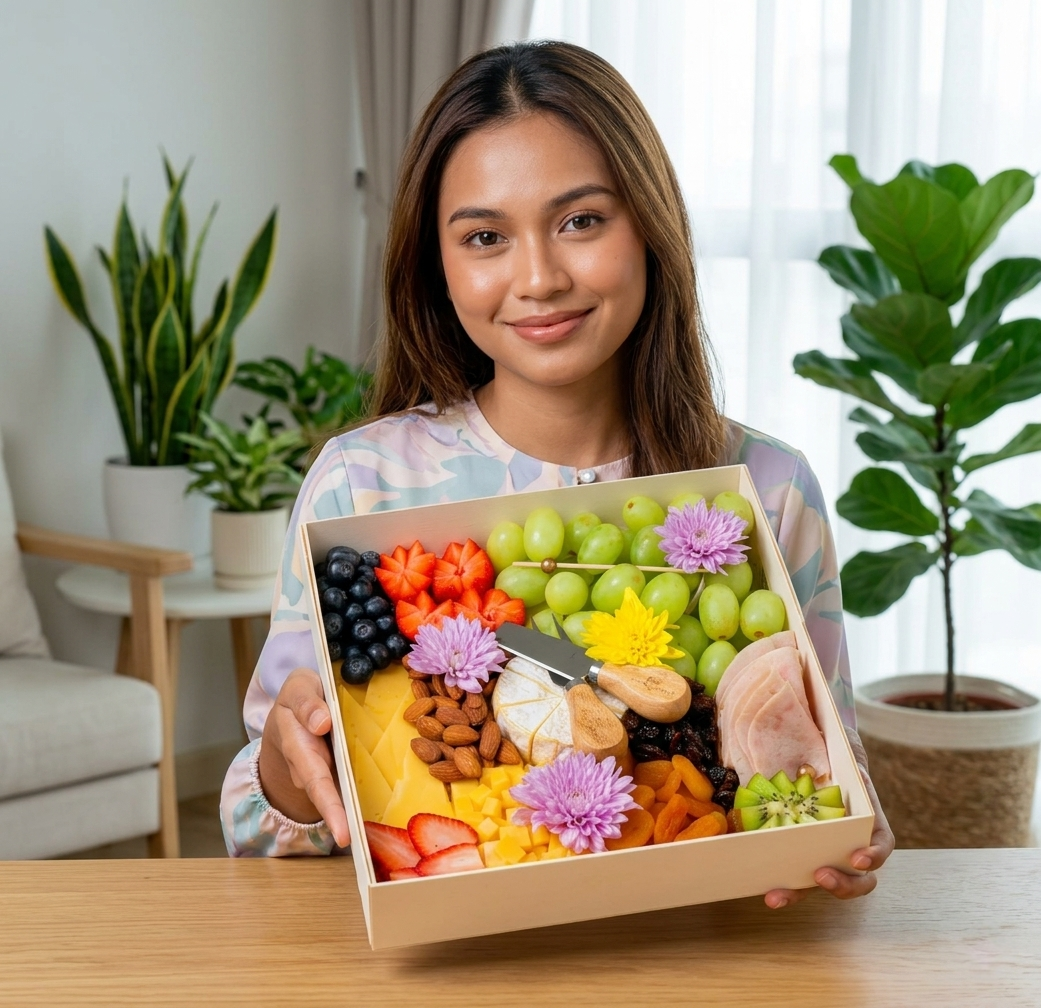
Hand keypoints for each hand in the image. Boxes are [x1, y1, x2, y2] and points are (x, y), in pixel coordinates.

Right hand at [258, 668, 350, 847]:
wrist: (290, 712)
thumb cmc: (302, 696)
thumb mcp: (299, 686)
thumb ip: (307, 701)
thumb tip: (322, 723)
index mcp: (295, 739)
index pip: (310, 767)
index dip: (324, 795)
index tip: (338, 816)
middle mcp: (303, 764)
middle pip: (319, 790)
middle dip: (334, 815)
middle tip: (348, 838)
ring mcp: (316, 774)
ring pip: (330, 793)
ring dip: (344, 815)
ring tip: (360, 836)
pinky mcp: (333, 775)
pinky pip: (342, 790)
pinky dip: (352, 806)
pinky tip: (366, 824)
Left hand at [764, 727, 893, 909]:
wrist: (820, 756)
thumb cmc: (836, 754)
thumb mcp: (844, 751)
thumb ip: (842, 758)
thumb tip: (822, 763)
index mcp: (867, 822)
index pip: (881, 845)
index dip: (873, 855)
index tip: (857, 858)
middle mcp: (850, 844)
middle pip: (857, 879)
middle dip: (842, 885)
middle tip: (820, 875)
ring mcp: (825, 853)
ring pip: (822, 884)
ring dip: (800, 893)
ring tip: (775, 896)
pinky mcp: (800, 854)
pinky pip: (795, 874)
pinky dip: (783, 884)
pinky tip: (764, 890)